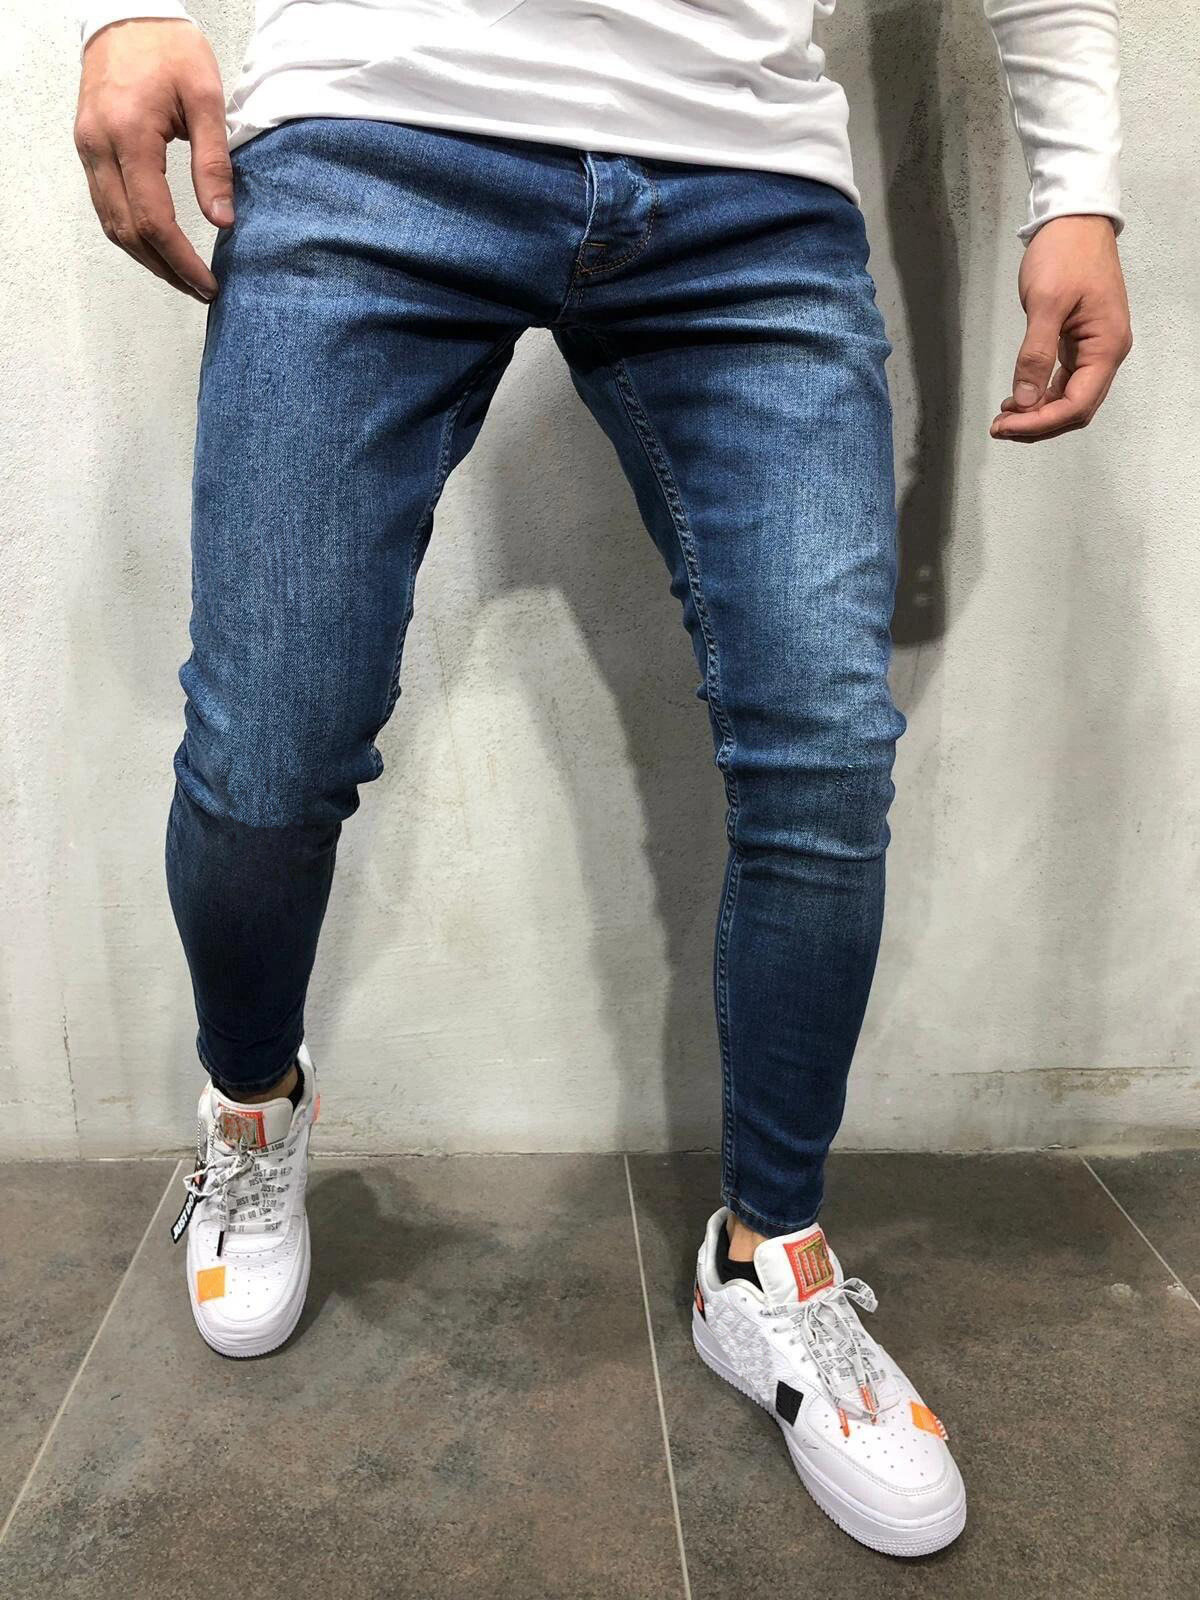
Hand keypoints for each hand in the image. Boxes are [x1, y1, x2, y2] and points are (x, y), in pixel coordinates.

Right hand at [75, 19, 231, 301]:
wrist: (128, 14)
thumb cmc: (169, 49)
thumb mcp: (206, 100)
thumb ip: (214, 163)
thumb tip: (223, 220)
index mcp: (129, 136)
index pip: (154, 220)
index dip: (182, 260)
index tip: (208, 283)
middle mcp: (99, 148)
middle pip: (128, 232)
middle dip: (166, 269)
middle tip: (201, 289)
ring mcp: (88, 149)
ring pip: (112, 225)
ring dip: (147, 258)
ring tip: (184, 277)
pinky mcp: (89, 148)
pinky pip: (106, 206)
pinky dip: (132, 233)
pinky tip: (159, 247)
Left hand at [990, 215, 1131, 442]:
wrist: (1075, 219)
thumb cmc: (1066, 253)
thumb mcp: (1045, 303)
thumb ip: (1035, 354)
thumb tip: (1024, 399)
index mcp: (1106, 346)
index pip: (1077, 404)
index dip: (1041, 422)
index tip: (1006, 426)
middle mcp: (1106, 352)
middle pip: (1075, 409)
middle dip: (1038, 423)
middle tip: (999, 427)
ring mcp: (1095, 348)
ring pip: (1069, 398)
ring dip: (1038, 413)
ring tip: (1003, 418)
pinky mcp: (1080, 342)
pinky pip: (1064, 381)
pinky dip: (1040, 395)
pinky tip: (1017, 398)